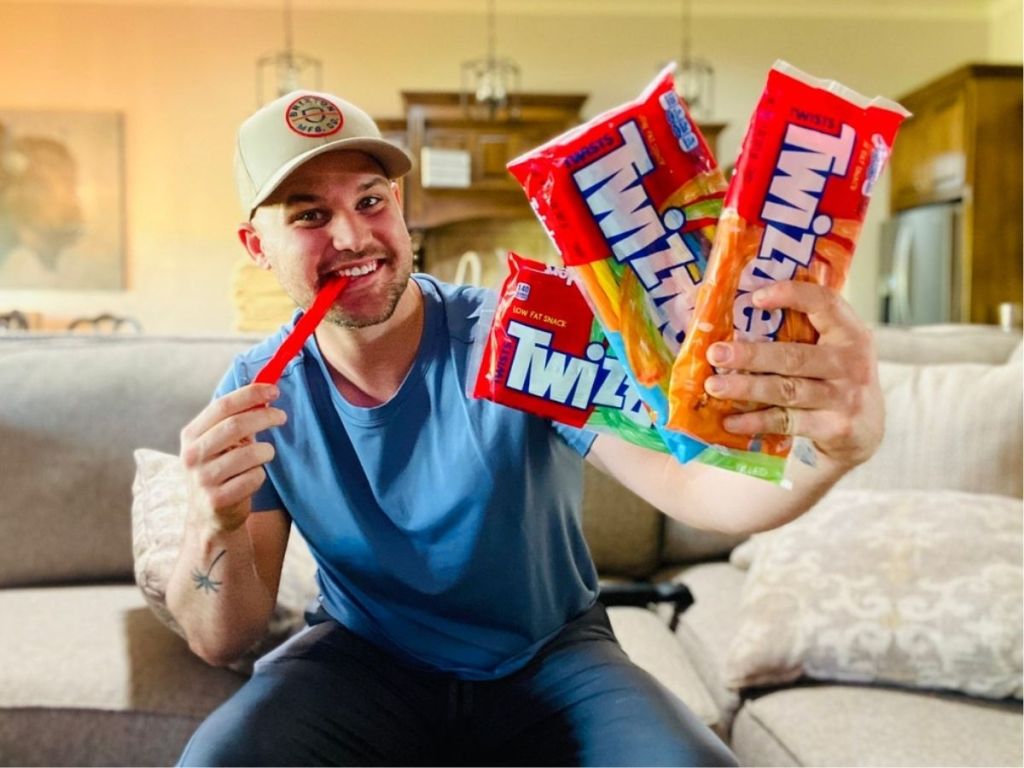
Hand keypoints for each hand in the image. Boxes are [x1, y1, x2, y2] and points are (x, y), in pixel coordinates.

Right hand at [179, 384, 285, 533]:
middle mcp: (192, 455)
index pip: (222, 406)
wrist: (208, 516)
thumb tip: (266, 391)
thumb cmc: (221, 469)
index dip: (250, 394)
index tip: (274, 390)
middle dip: (265, 416)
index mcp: (191, 435)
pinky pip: (254, 478)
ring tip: (265, 454)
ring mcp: (203, 479)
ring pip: (249, 454)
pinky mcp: (217, 500)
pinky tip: (252, 479)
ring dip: (266, 451)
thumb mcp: (220, 443)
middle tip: (281, 416)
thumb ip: (238, 418)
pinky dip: (260, 475)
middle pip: (235, 425)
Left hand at [702, 281, 883, 470]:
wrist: (868, 429)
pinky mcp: (835, 428)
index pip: (825, 303)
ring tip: (714, 385)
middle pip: (794, 356)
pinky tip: (730, 420)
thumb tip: (736, 319)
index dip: (791, 295)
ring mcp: (845, 398)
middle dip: (751, 355)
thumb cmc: (835, 378)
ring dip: (747, 388)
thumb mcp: (833, 349)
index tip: (754, 298)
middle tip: (716, 353)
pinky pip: (787, 422)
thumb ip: (801, 333)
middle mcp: (851, 363)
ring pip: (787, 390)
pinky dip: (755, 421)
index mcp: (850, 333)